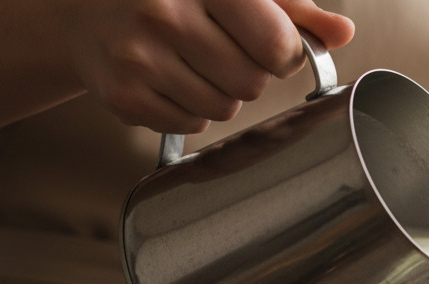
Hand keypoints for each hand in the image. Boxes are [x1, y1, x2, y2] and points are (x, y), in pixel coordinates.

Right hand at [63, 0, 353, 132]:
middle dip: (248, 74)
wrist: (85, 11)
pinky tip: (168, 79)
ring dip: (219, 94)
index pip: (277, 45)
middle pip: (253, 83)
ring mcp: (138, 56)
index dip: (282, 52)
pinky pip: (191, 126)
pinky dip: (188, 111)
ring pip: (225, 110)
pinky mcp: (124, 95)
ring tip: (190, 63)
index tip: (266, 43)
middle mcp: (164, 13)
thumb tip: (343, 32)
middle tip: (219, 50)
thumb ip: (292, 8)